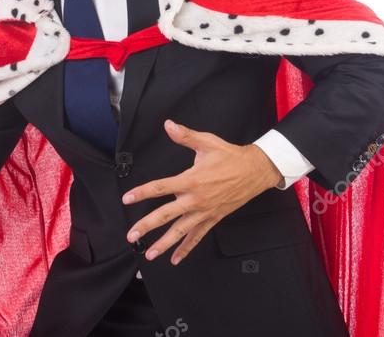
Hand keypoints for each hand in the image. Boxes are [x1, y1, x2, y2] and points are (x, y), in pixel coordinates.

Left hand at [122, 119, 282, 265]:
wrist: (255, 170)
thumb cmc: (231, 156)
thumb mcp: (207, 142)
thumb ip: (185, 135)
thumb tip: (168, 125)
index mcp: (191, 180)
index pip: (161, 187)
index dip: (142, 193)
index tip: (127, 199)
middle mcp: (196, 199)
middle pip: (166, 215)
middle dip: (147, 226)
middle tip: (131, 235)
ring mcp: (205, 212)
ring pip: (181, 231)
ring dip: (164, 243)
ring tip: (150, 254)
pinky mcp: (213, 218)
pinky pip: (198, 236)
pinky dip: (186, 248)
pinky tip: (176, 258)